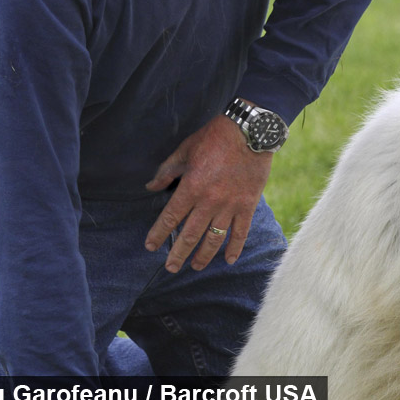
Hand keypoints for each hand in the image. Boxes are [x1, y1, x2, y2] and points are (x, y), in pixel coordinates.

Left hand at [144, 114, 272, 272]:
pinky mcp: (247, 205)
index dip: (158, 234)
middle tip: (170, 267)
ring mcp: (230, 206)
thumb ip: (167, 170)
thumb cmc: (214, 137)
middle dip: (178, 253)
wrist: (248, 131)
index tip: (150, 246)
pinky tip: (229, 260)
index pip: (170, 217)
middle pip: (190, 235)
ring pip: (214, 239)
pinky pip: (241, 232)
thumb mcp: (185, 149)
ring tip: (195, 266)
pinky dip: (235, 248)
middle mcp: (209, 201)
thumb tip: (151, 187)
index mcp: (191, 186)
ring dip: (203, 256)